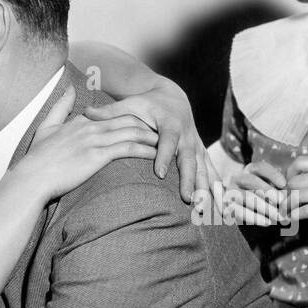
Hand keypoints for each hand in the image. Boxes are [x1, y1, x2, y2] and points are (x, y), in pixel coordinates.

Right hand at [10, 84, 156, 202]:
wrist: (32, 177)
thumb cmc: (37, 159)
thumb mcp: (47, 126)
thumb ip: (60, 107)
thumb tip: (67, 87)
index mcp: (82, 122)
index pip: (114, 115)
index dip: (134, 118)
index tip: (149, 123)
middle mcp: (91, 127)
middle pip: (128, 120)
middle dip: (150, 125)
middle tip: (168, 131)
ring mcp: (95, 139)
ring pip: (132, 132)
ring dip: (153, 137)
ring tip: (169, 142)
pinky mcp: (97, 155)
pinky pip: (128, 149)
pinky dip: (145, 150)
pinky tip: (157, 155)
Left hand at [84, 81, 207, 202]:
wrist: (172, 98)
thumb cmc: (146, 105)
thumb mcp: (130, 104)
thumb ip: (110, 112)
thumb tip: (85, 113)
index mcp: (170, 123)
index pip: (168, 141)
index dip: (164, 156)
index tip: (159, 173)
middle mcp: (187, 135)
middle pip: (189, 159)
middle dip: (190, 180)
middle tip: (188, 199)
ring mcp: (196, 146)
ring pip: (204, 169)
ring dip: (208, 189)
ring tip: (209, 209)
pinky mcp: (201, 154)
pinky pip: (211, 173)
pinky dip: (217, 189)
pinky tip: (222, 208)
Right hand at [219, 160, 290, 225]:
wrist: (240, 209)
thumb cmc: (263, 197)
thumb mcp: (270, 188)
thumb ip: (278, 189)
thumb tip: (289, 195)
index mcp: (249, 170)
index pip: (260, 168)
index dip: (272, 174)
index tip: (284, 184)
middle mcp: (237, 178)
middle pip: (252, 181)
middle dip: (269, 191)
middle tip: (283, 202)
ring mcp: (230, 193)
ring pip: (246, 196)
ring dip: (264, 206)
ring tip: (278, 216)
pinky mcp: (227, 207)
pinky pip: (240, 212)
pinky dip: (255, 218)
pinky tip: (268, 222)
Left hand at [285, 156, 307, 233]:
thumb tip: (302, 179)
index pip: (300, 162)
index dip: (289, 173)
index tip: (290, 184)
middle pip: (295, 180)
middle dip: (286, 192)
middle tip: (285, 201)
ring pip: (297, 195)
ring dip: (288, 205)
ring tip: (285, 211)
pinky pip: (306, 211)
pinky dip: (296, 215)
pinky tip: (293, 219)